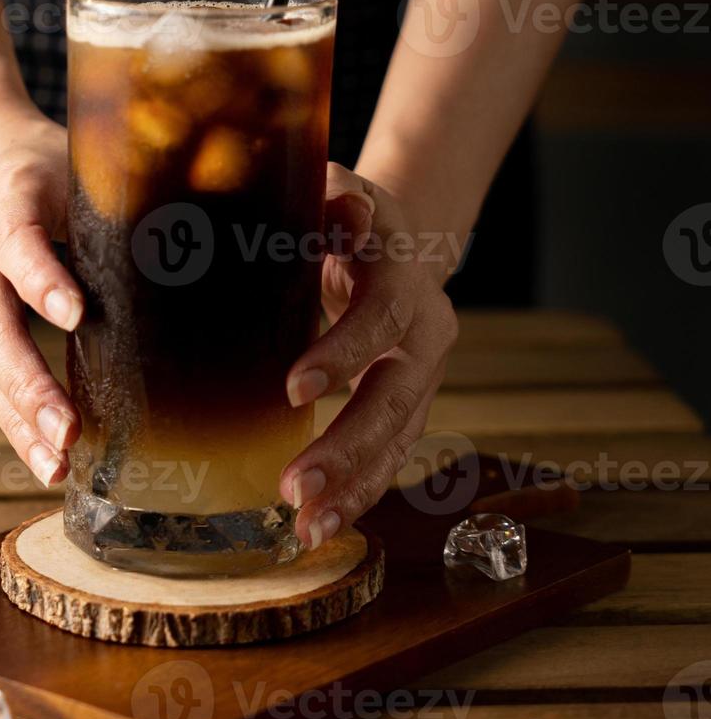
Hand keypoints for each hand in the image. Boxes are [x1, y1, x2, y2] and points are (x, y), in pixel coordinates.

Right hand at [0, 104, 83, 486]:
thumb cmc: (39, 169)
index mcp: (7, 207)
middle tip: (67, 430)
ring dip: (21, 420)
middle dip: (29, 384)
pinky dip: (19, 425)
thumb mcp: (75, 165)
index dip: (42, 280)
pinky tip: (50, 462)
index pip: (18, 243)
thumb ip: (118, 199)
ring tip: (56, 464)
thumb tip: (204, 237)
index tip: (75, 313)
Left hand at [278, 163, 459, 548]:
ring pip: (399, 438)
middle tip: (296, 487)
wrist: (391, 238)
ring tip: (308, 526)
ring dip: (354, 485)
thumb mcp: (336, 190)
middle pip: (395, 397)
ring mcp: (422, 375)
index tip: (293, 390)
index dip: (344, 352)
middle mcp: (425, 332)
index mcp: (403, 275)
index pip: (380, 317)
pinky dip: (357, 493)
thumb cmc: (342, 212)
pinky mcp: (408, 405)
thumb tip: (344, 208)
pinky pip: (390, 456)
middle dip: (348, 446)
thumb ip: (332, 198)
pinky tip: (320, 527)